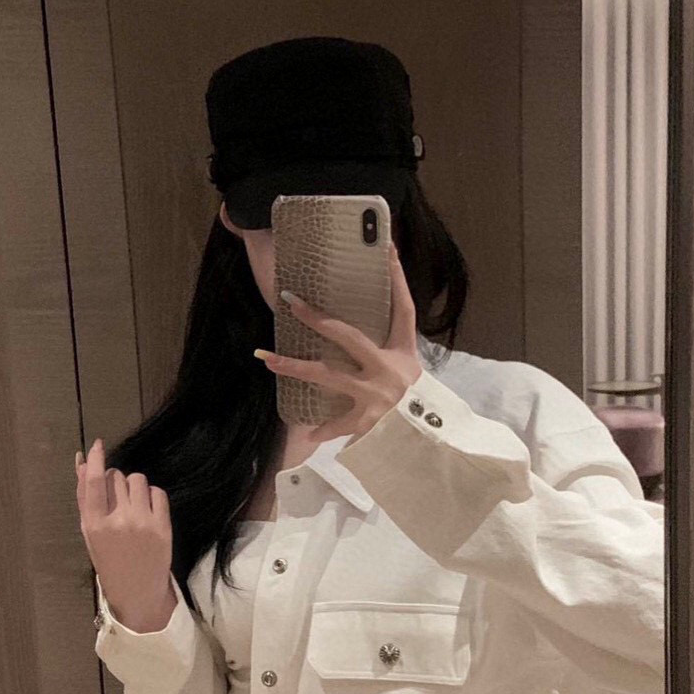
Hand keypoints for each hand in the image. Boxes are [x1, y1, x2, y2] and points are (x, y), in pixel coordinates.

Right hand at [74, 440, 175, 627]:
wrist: (137, 591)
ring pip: (138, 480)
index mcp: (95, 524)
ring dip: (134, 487)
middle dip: (116, 481)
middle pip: (117, 477)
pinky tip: (148, 512)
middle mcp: (118, 520)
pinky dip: (152, 497)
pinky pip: (158, 492)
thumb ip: (85, 497)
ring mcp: (143, 523)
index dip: (96, 460)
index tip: (97, 445)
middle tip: (117, 501)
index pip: (94, 482)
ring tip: (133, 506)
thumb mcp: (90, 532)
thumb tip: (82, 461)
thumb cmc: (109, 560)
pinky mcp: (163, 526)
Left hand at [254, 240, 423, 439]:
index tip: (388, 248)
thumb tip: (353, 333)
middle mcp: (390, 369)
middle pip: (348, 336)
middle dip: (318, 319)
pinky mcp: (368, 422)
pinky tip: (306, 433)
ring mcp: (377, 396)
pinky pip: (337, 423)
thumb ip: (386, 353)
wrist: (428, 444)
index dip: (397, 278)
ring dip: (294, 366)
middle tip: (291, 302)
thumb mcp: (408, 372)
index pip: (404, 308)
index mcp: (404, 352)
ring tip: (266, 358)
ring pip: (327, 375)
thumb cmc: (413, 404)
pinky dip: (322, 429)